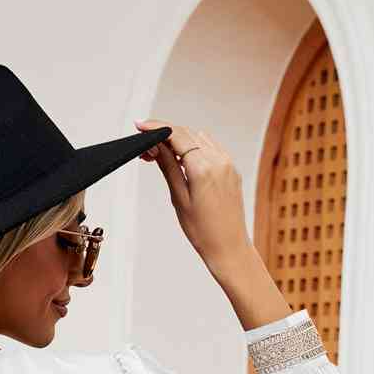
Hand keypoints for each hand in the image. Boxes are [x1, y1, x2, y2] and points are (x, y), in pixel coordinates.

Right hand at [132, 119, 253, 273]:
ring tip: (162, 156)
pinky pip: (211, 149)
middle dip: (165, 135)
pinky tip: (182, 161)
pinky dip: (195, 148)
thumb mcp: (179, 198)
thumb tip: (157, 146)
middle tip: (146, 147)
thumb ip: (169, 167)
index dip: (157, 128)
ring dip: (180, 141)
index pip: (176, 135)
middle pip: (187, 134)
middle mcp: (218, 161)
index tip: (142, 127)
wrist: (229, 247)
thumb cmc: (204, 231)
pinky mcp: (232, 170)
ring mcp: (227, 164)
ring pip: (199, 138)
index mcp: (203, 168)